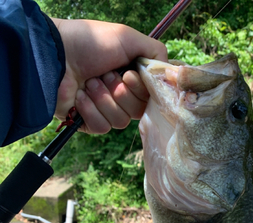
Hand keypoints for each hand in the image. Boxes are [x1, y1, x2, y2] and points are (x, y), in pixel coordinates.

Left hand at [52, 19, 167, 133]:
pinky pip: (102, 127)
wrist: (55, 56)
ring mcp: (104, 109)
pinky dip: (91, 110)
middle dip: (121, 93)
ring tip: (89, 83)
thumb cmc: (90, 43)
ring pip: (120, 121)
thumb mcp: (128, 38)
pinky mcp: (88, 123)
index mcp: (130, 77)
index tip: (128, 74)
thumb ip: (156, 52)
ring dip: (104, 99)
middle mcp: (119, 94)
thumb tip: (169, 72)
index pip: (150, 97)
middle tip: (105, 75)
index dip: (140, 89)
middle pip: (138, 111)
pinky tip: (79, 97)